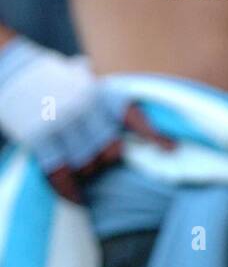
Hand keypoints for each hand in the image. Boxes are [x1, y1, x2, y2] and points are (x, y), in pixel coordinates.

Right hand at [0, 38, 175, 202]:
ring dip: (88, 172)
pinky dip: (70, 190)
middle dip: (109, 160)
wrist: (8, 65)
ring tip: (84, 168)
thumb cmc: (45, 76)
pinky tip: (79, 201)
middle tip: (103, 159)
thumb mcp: (78, 78)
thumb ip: (99, 98)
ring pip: (87, 163)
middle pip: (110, 149)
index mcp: (96, 93)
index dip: (154, 134)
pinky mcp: (38, 138)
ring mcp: (60, 124)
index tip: (171, 149)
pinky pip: (59, 172)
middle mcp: (82, 109)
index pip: (133, 116)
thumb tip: (123, 123)